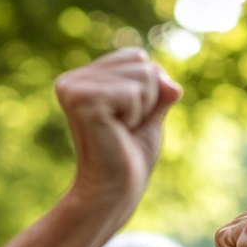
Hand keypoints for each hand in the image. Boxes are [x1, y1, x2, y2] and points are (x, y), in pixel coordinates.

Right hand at [56, 49, 181, 236]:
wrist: (114, 190)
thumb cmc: (129, 157)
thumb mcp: (149, 115)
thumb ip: (160, 90)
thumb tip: (174, 87)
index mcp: (81, 79)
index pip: (136, 56)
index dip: (146, 90)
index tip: (125, 120)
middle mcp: (71, 80)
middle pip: (141, 61)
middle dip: (147, 98)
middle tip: (123, 128)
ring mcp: (73, 88)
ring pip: (142, 74)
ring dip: (142, 109)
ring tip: (120, 131)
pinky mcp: (82, 101)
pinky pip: (134, 92)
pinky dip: (136, 116)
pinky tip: (115, 132)